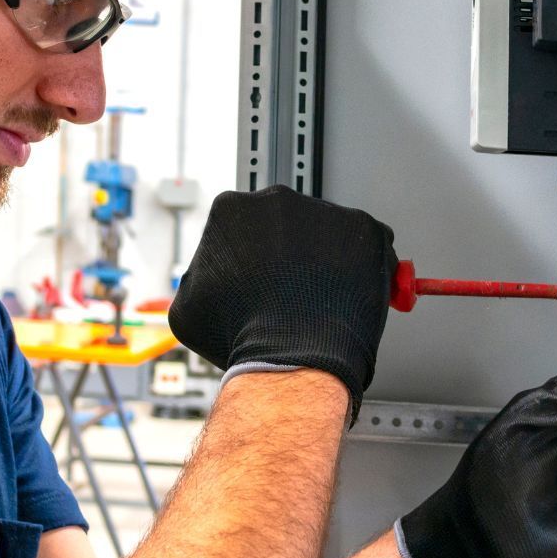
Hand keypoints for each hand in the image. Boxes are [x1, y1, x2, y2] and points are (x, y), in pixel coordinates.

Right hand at [168, 186, 396, 414]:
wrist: (294, 358)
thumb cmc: (243, 336)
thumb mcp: (188, 309)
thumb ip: (199, 279)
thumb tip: (209, 277)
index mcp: (231, 209)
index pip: (243, 226)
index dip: (253, 256)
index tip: (262, 276)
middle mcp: (277, 199)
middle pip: (287, 223)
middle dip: (292, 252)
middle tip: (295, 290)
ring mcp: (324, 210)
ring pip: (328, 233)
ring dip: (327, 259)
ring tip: (322, 301)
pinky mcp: (365, 228)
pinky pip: (367, 245)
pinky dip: (364, 268)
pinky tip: (348, 297)